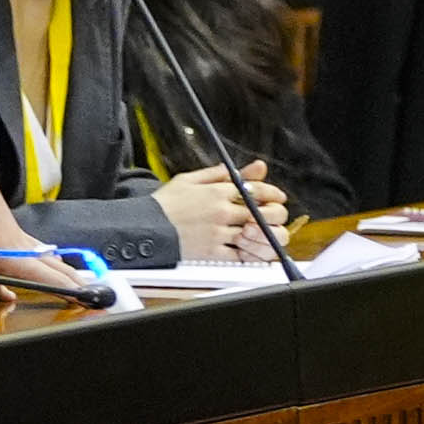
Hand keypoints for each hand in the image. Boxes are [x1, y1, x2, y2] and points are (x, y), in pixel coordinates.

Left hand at [0, 160, 84, 296]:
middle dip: (75, 284)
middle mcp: (21, 249)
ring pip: (47, 260)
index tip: (89, 301)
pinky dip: (38, 265)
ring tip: (75, 285)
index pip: (49, 280)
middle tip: (94, 297)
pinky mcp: (9, 232)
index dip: (70, 292)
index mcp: (12, 257)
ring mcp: (17, 239)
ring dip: (60, 273)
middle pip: (56, 270)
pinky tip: (23, 279)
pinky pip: (31, 253)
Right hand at [156, 159, 289, 260]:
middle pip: (262, 212)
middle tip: (274, 217)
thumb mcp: (189, 179)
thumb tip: (238, 168)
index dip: (273, 193)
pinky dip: (251, 254)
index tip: (278, 197)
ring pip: (255, 235)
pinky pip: (240, 255)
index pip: (256, 190)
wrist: (146, 226)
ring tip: (267, 234)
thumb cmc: (165, 203)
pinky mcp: (212, 251)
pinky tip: (253, 250)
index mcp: (217, 191)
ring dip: (265, 235)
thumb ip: (218, 174)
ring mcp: (218, 232)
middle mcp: (221, 211)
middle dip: (274, 214)